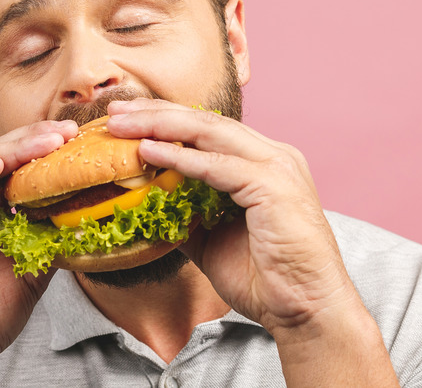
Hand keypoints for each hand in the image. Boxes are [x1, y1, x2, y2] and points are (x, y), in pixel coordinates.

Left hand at [107, 99, 397, 384]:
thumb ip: (184, 215)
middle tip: (115, 111)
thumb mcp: (211, 239)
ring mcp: (277, 167)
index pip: (206, 128)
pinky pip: (218, 166)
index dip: (164, 119)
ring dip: (160, 126)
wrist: (306, 311)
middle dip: (155, 113)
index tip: (125, 118)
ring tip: (121, 125)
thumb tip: (144, 206)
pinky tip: (149, 152)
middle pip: (205, 121)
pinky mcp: (274, 187)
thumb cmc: (265, 279)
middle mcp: (273, 156)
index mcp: (263, 163)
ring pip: (209, 133)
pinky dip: (181, 157)